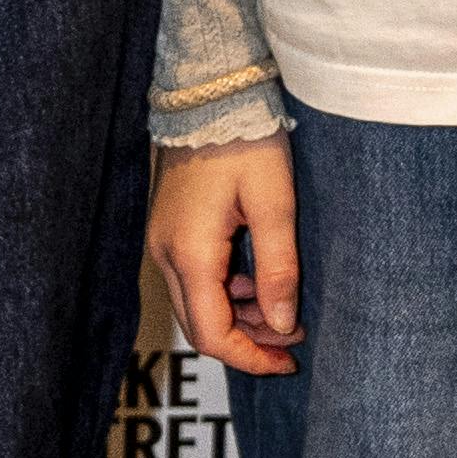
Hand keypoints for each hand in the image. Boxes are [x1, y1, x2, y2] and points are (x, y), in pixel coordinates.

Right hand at [150, 138, 300, 380]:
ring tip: (283, 313)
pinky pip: (192, 281)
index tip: (289, 361)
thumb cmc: (246, 142)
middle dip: (247, 341)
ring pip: (195, 305)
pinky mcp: (169, 230)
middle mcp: (166, 255)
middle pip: (200, 326)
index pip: (213, 334)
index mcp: (191, 254)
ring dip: (237, 319)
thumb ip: (278, 269)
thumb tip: (281, 325)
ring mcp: (163, 242)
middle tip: (293, 340)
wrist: (210, 95)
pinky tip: (257, 284)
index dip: (251, 358)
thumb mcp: (274, 205)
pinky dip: (224, 295)